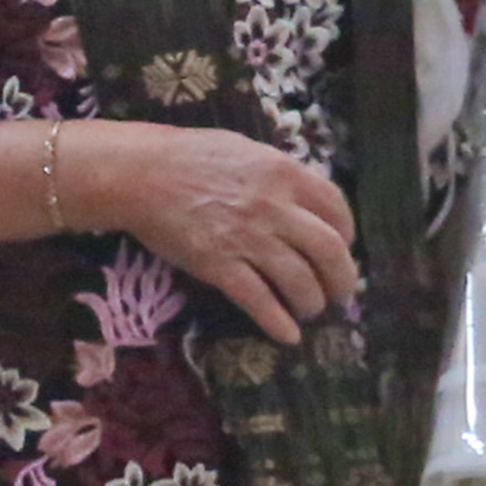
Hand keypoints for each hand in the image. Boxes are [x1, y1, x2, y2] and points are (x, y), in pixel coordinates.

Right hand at [68, 119, 359, 345]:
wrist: (138, 174)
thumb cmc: (187, 155)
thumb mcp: (244, 149)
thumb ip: (277, 173)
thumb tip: (301, 198)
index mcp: (284, 173)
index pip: (337, 208)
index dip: (347, 233)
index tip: (343, 248)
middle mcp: (274, 207)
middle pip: (330, 252)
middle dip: (343, 279)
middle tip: (340, 293)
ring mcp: (247, 239)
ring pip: (300, 281)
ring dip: (312, 303)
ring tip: (309, 310)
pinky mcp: (219, 265)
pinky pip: (259, 300)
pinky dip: (278, 323)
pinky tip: (288, 335)